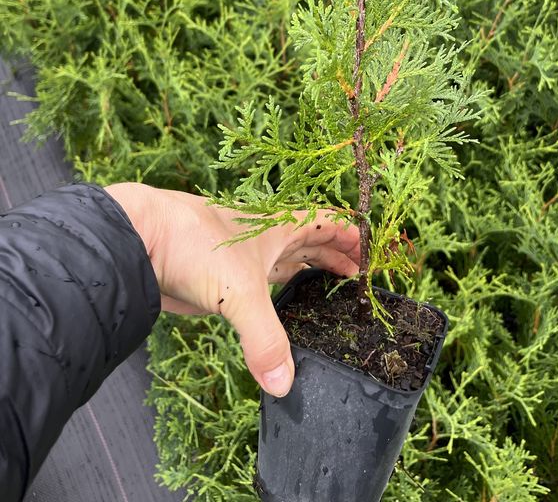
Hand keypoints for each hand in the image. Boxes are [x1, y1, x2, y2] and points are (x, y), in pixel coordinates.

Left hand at [104, 183, 358, 396]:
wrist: (140, 240)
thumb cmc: (194, 244)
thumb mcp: (238, 293)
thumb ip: (265, 340)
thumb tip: (284, 384)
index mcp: (279, 225)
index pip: (325, 222)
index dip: (349, 233)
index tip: (370, 250)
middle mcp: (265, 237)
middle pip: (309, 240)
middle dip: (333, 254)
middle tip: (356, 274)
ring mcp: (242, 257)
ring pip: (284, 259)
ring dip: (307, 268)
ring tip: (329, 284)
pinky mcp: (222, 279)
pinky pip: (260, 283)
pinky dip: (277, 290)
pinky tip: (283, 304)